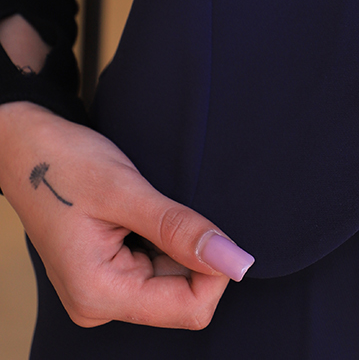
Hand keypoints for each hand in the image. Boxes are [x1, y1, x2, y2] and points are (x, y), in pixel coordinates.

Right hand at [0, 102, 253, 328]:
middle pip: (183, 297)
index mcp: (98, 294)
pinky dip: (164, 241)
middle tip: (167, 207)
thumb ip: (180, 230)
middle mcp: (98, 304)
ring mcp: (101, 292)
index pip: (190, 308)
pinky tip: (144, 214)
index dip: (215, 269)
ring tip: (148, 208)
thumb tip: (237, 262)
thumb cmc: (64, 163)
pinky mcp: (107, 274)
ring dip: (177, 244)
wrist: (25, 148)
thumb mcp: (127, 190)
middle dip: (193, 254)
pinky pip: (157, 268)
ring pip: (174, 281)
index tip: (210, 223)